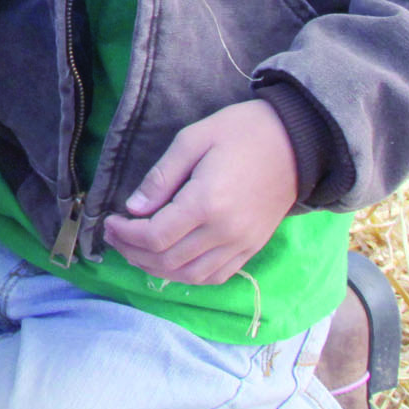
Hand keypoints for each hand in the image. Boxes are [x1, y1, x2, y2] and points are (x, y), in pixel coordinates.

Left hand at [100, 100, 298, 286]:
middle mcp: (224, 232)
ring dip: (156, 269)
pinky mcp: (252, 247)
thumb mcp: (193, 139)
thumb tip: (134, 208)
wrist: (298, 141)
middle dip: (133, 252)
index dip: (126, 234)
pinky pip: (216, 276)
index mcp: (206, 203)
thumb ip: (161, 176)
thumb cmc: (241, 131)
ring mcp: (242, 244)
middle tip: (115, 236)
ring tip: (136, 251)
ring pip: (190, 275)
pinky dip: (188, 276)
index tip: (110, 221)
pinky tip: (171, 261)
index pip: (155, 236)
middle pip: (168, 260)